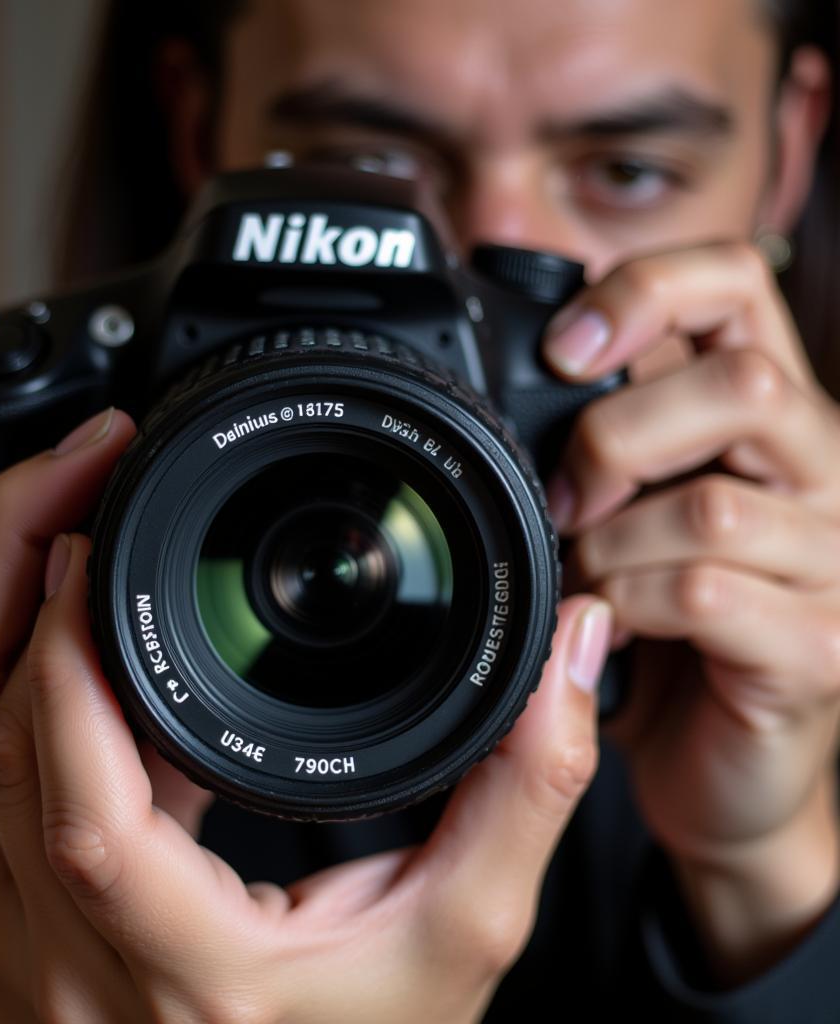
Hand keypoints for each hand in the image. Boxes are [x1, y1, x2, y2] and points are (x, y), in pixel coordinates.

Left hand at [0, 406, 613, 1023]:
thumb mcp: (463, 937)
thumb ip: (526, 791)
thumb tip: (566, 652)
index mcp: (183, 966)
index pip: (78, 803)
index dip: (67, 658)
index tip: (92, 538)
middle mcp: (54, 961)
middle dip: (8, 569)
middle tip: (73, 473)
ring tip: (57, 511)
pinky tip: (57, 610)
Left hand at [541, 241, 839, 983]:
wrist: (715, 758)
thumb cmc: (664, 623)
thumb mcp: (629, 509)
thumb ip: (605, 441)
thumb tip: (524, 379)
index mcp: (766, 418)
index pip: (740, 285)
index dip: (649, 289)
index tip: (564, 350)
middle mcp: (820, 473)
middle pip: (743, 385)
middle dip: (615, 440)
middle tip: (567, 502)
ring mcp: (832, 563)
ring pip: (710, 508)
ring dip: (609, 548)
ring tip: (585, 581)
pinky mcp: (818, 647)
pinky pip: (704, 594)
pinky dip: (628, 608)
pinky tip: (611, 627)